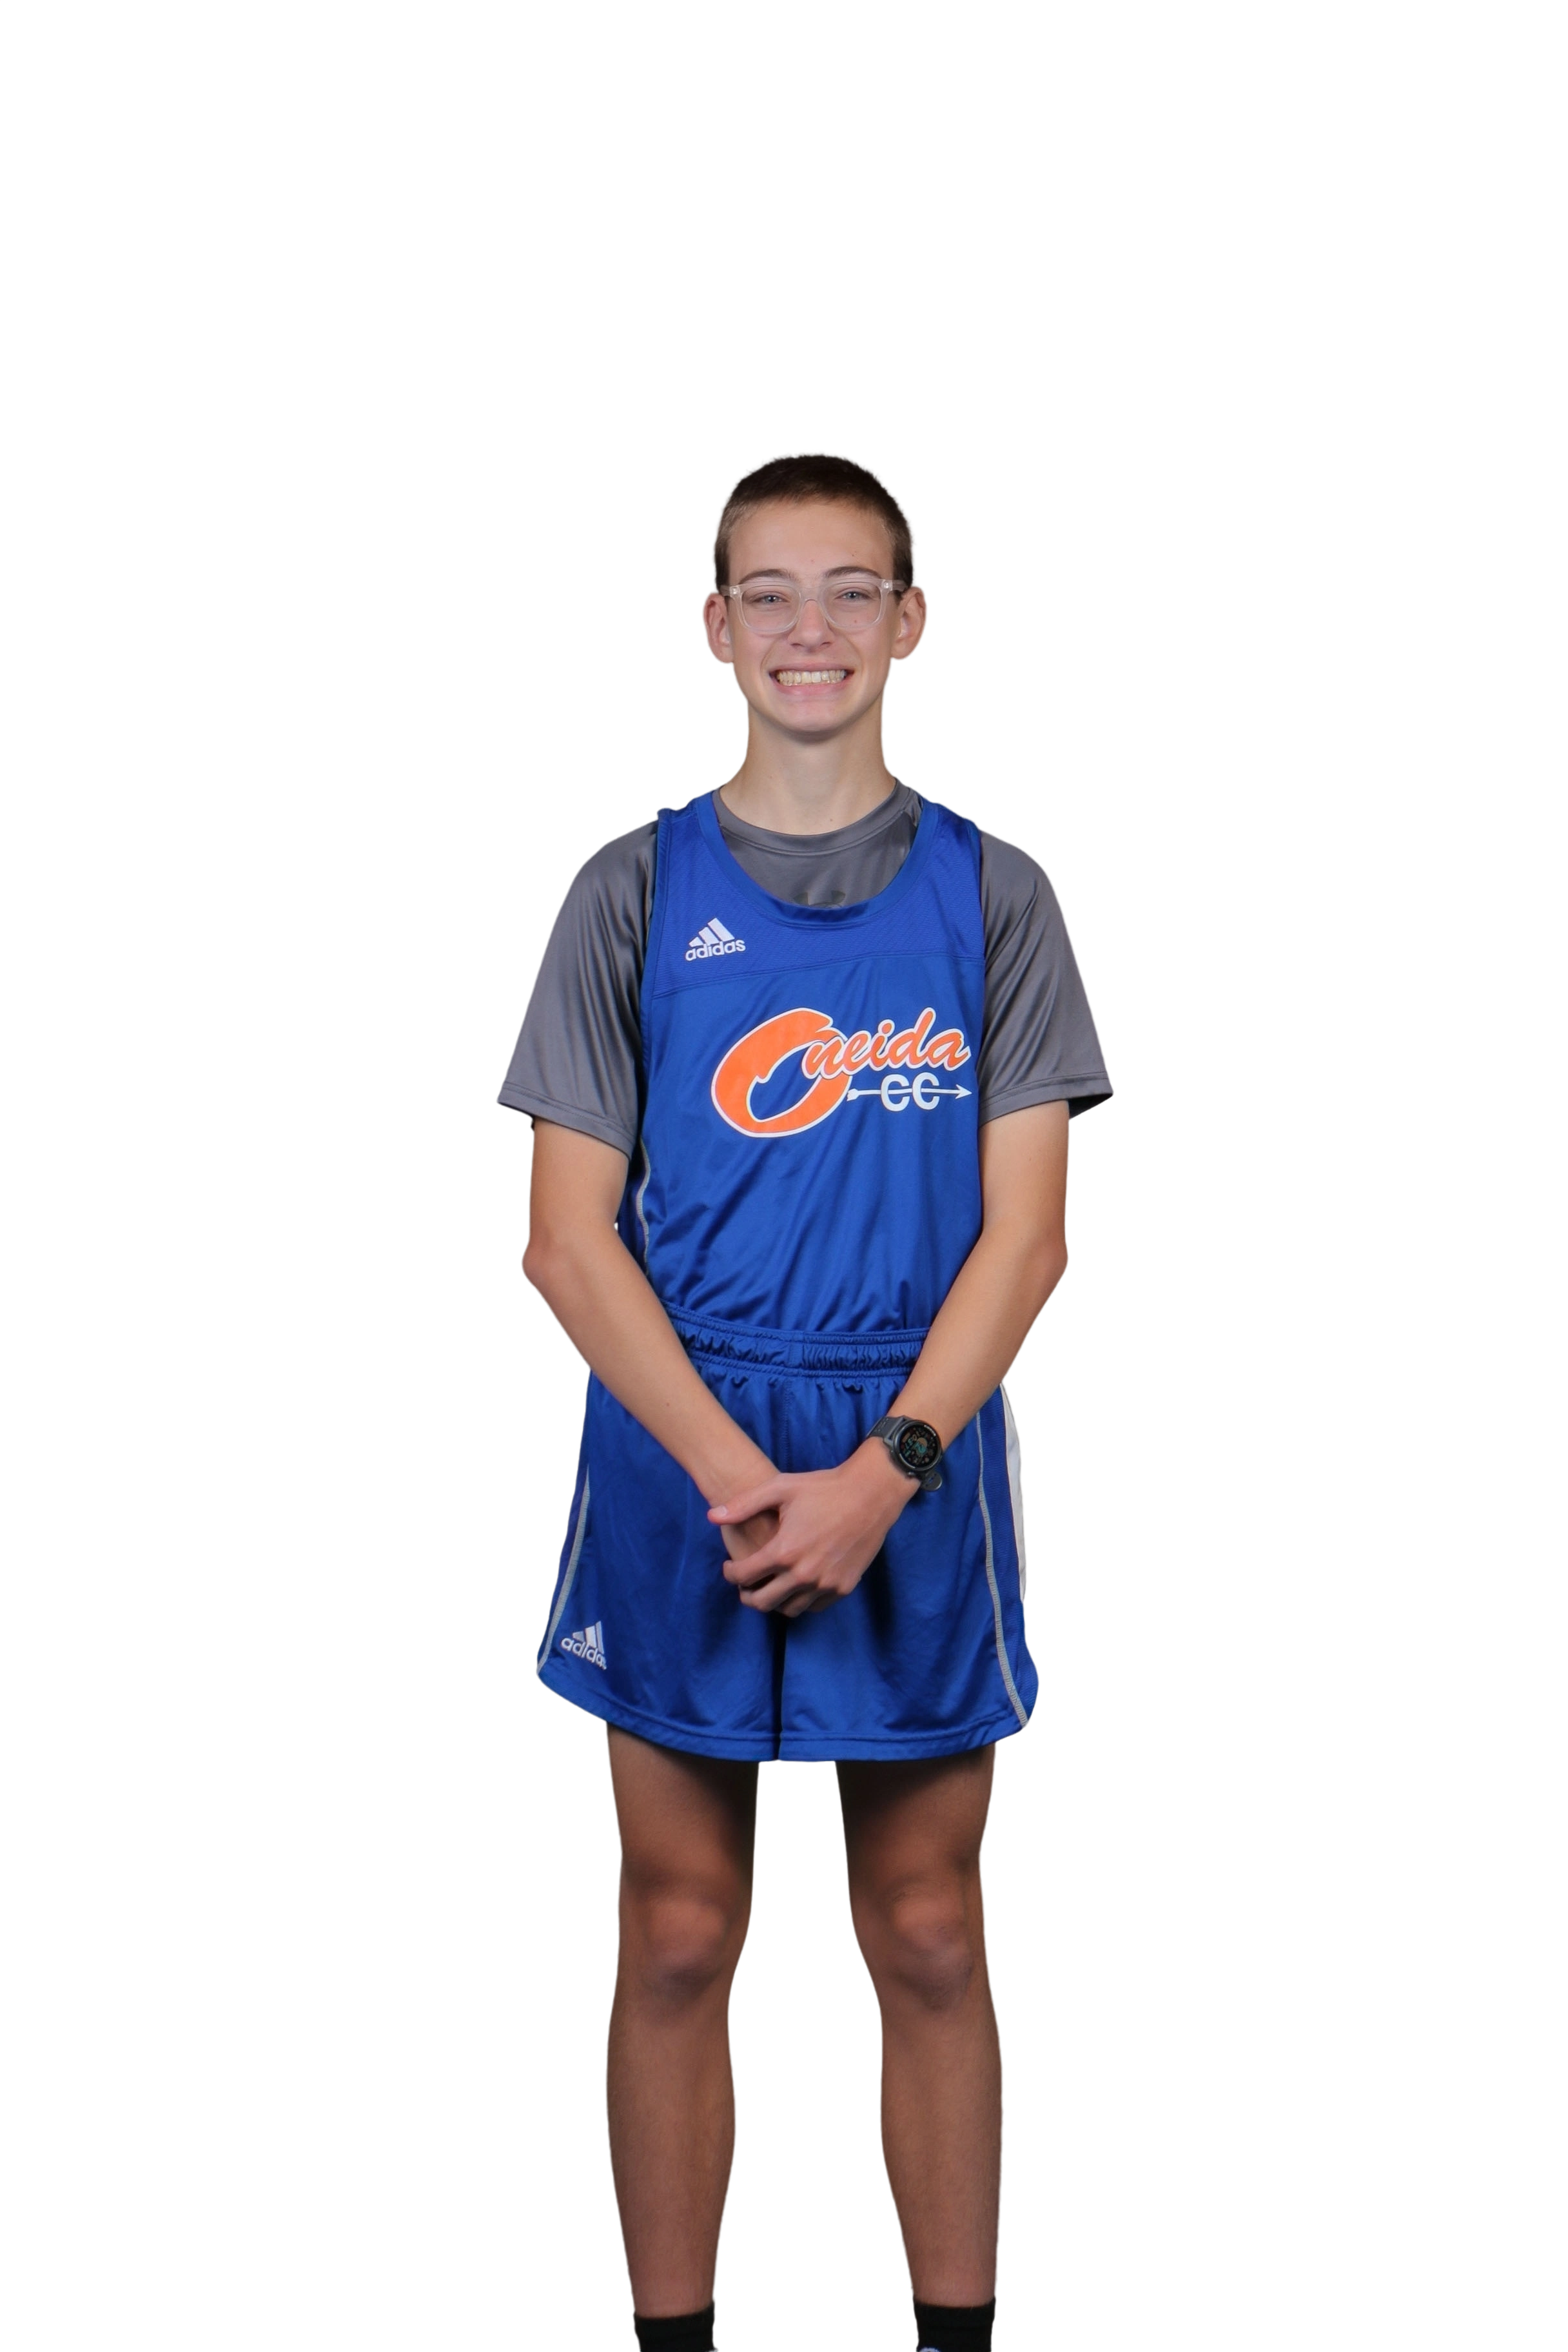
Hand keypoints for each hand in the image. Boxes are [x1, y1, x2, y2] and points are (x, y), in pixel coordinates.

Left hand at [708, 1439, 919, 1617]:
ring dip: (773, 1601)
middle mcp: (804, 1574)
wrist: (871, 1494)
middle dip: (746, 1595)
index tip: (730, 1567)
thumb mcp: (781, 1488)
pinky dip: (800, 1601)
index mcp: (785, 1551)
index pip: (744, 1576)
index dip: (730, 1572)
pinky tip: (795, 1585)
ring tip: (769, 1586)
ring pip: (788, 1610)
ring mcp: (826, 1584)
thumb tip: (711, 1516)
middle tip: (745, 1584)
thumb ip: (744, 1505)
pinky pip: (814, 1607)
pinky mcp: (843, 1587)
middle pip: (762, 1602)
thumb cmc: (824, 1488)